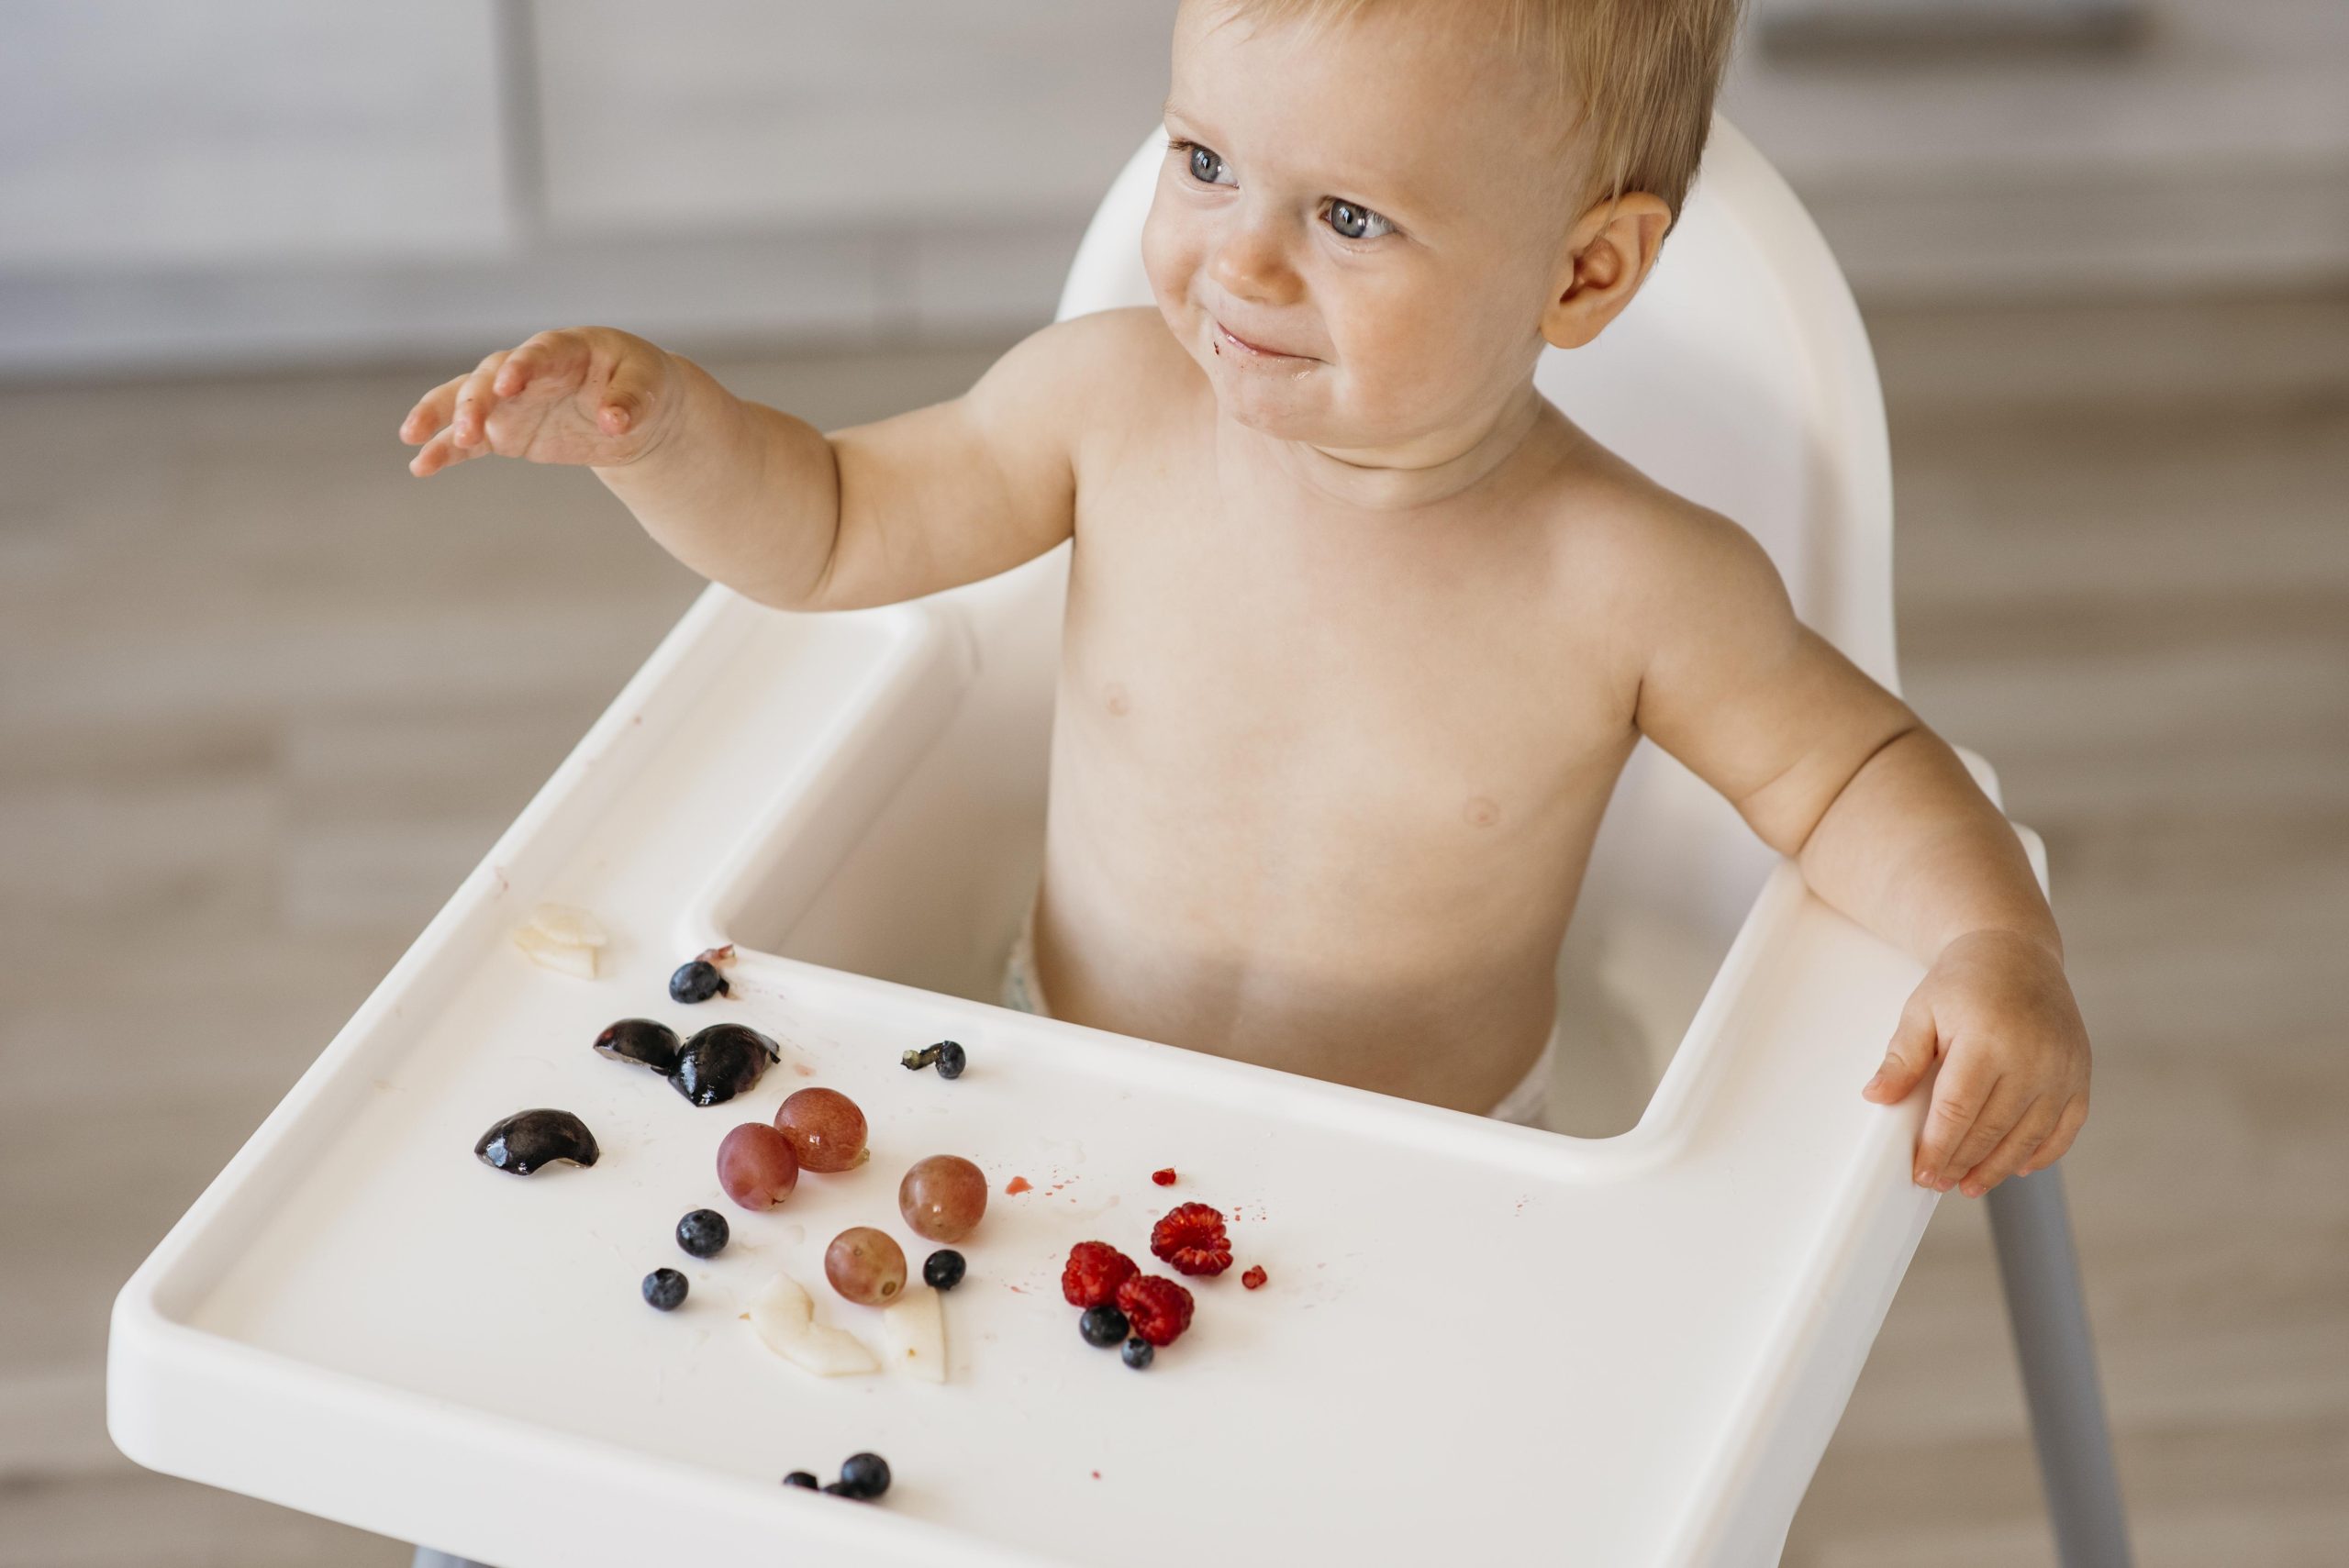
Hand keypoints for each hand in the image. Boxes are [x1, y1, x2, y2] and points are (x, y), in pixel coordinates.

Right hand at [399, 327, 681, 476]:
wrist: (632, 407)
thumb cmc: (640, 382)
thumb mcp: (647, 386)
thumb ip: (630, 400)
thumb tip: (614, 421)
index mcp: (565, 349)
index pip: (537, 353)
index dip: (521, 366)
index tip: (507, 385)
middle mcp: (527, 369)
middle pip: (490, 378)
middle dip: (474, 401)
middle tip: (465, 430)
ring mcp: (510, 399)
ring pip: (464, 401)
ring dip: (439, 417)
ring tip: (413, 438)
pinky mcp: (504, 430)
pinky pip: (468, 439)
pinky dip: (444, 450)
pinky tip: (420, 467)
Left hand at [1863, 928, 2090, 1197]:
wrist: (2014, 951)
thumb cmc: (1963, 982)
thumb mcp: (1922, 1011)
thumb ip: (1902, 1058)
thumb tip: (1877, 1096)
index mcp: (1988, 1039)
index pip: (1958, 1110)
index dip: (1939, 1148)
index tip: (1923, 1173)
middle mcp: (2033, 1056)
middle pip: (1993, 1129)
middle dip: (1963, 1163)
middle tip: (1940, 1183)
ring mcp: (2063, 1067)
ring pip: (2030, 1136)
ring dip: (1999, 1167)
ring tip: (1971, 1185)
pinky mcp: (2081, 1072)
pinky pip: (2066, 1126)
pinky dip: (2043, 1152)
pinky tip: (2019, 1167)